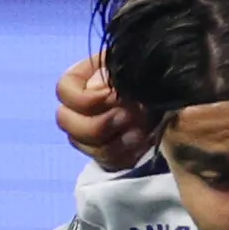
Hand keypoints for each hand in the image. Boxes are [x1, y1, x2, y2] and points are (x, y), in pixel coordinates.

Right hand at [54, 53, 157, 171]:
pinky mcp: (106, 153)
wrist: (165, 94)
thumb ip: (113, 74)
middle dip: (98, 124)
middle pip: (65, 122)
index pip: (63, 91)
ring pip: (86, 147)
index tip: (114, 97)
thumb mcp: (131, 67)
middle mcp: (76, 109)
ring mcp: (87, 135)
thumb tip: (100, 87)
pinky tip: (144, 142)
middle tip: (128, 117)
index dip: (87, 99)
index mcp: (78, 81)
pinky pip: (107, 162)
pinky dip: (127, 155)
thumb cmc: (144, 75)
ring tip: (142, 132)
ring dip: (116, 142)